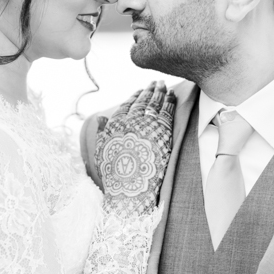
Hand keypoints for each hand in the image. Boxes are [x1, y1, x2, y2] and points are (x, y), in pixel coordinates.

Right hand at [94, 81, 175, 217]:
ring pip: (156, 103)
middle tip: (157, 83)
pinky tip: (173, 97)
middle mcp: (130, 121)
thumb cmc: (114, 175)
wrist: (130, 190)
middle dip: (150, 90)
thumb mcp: (101, 151)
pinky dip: (170, 102)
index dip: (135, 96)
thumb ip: (102, 131)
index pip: (128, 104)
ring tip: (165, 86)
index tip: (141, 90)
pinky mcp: (162, 133)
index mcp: (115, 124)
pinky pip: (167, 112)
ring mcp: (148, 126)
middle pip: (143, 100)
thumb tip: (101, 117)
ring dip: (161, 92)